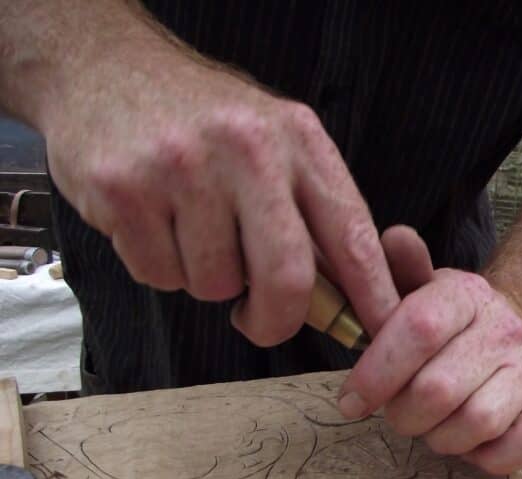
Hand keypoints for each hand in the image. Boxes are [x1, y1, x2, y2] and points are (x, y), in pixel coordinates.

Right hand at [44, 44, 396, 344]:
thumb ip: (311, 213)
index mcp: (300, 139)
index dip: (373, 298)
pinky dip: (161, 268)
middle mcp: (248, 149)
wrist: (105, 68)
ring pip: (215, 285)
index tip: (382, 335)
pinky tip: (154, 223)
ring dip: (207, 281)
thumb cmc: (204, 122)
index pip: (354, 236)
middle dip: (276, 320)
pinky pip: (160, 275)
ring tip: (192, 231)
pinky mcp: (124, 189)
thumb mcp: (275, 143)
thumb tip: (348, 297)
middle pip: (287, 279)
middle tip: (259, 321)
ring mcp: (183, 166)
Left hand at [338, 230, 521, 475]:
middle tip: (397, 411)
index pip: (419, 329)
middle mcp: (504, 333)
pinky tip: (470, 442)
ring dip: (440, 437)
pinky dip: (486, 458)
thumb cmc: (455, 321)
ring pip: (474, 424)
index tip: (351, 400)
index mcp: (467, 296)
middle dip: (402, 413)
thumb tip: (395, 238)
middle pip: (437, 390)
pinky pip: (519, 450)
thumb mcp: (422, 289)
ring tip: (433, 424)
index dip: (376, 372)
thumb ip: (399, 271)